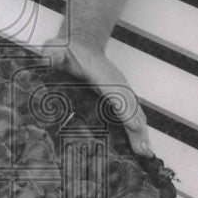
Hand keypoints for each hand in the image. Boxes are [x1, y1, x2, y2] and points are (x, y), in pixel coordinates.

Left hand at [39, 32, 152, 156]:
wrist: (80, 43)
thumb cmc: (66, 49)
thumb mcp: (56, 48)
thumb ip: (53, 53)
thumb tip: (51, 58)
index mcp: (100, 73)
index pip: (116, 92)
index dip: (125, 109)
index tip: (133, 126)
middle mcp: (115, 82)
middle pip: (130, 106)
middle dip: (138, 128)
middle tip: (144, 151)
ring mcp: (120, 89)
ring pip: (135, 112)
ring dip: (142, 132)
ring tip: (146, 153)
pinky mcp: (120, 96)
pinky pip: (133, 113)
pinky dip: (139, 129)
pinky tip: (141, 146)